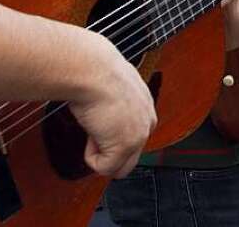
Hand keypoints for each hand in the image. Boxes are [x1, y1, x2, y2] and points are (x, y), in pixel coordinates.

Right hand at [68, 36, 156, 177]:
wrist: (93, 70)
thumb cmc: (95, 72)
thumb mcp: (109, 86)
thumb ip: (113, 104)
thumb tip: (100, 113)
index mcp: (145, 105)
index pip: (134, 136)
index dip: (110, 136)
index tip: (98, 123)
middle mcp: (147, 121)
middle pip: (130, 157)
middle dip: (108, 150)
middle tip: (93, 130)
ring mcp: (139, 135)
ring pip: (119, 167)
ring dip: (101, 153)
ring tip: (93, 127)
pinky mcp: (126, 146)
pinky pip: (105, 168)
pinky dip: (91, 156)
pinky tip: (91, 132)